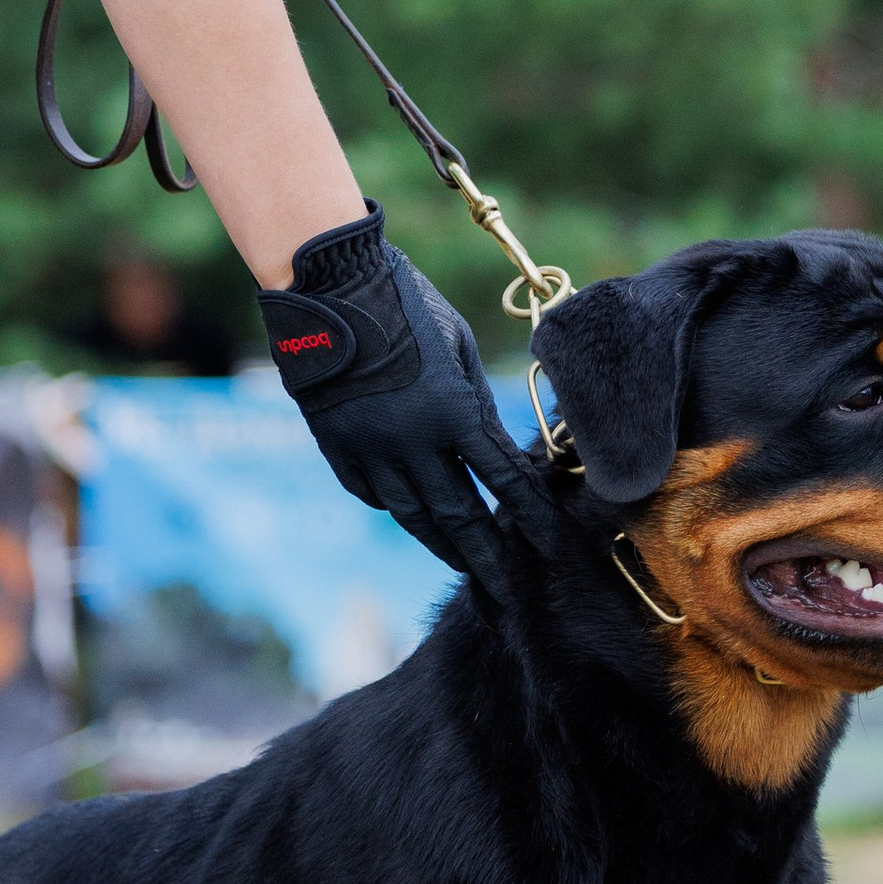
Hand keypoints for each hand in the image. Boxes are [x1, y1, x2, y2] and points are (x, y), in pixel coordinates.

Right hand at [259, 210, 523, 592]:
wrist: (330, 286)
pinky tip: (412, 519)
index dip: (532, 518)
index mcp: (452, 411)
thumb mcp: (458, 346)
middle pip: (458, 517)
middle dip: (488, 561)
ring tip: (466, 570)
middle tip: (508, 597)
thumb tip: (490, 447)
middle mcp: (411, 442)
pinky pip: (370, 492)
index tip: (552, 548)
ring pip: (412, 516)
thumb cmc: (407, 302)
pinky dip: (394, 508)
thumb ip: (474, 402)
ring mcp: (369, 448)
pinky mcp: (336, 446)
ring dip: (443, 548)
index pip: (503, 480)